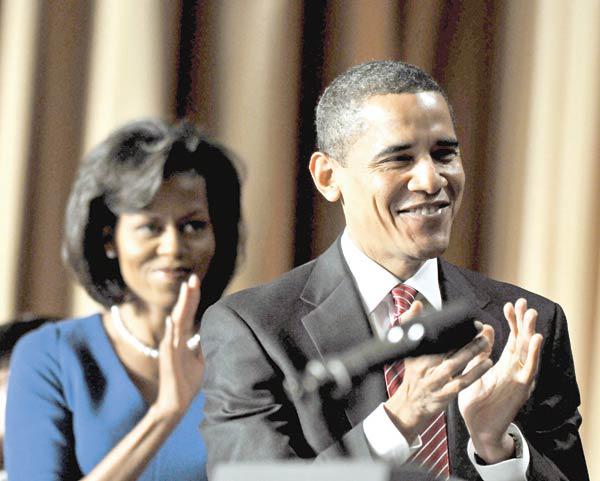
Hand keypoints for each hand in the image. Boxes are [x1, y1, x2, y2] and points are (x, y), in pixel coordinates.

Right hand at [155, 274, 204, 419]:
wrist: (176, 403)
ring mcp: (170, 349)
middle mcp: (175, 340)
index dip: (192, 298)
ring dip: (181, 306)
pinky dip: (170, 330)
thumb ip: (204, 344)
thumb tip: (213, 331)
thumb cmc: (188, 382)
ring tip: (186, 290)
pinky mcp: (168, 360)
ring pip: (176, 323)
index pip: (188, 313)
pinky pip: (169, 343)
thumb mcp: (202, 359)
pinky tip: (171, 319)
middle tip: (193, 277)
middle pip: (182, 313)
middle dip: (188, 295)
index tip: (196, 281)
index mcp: (182, 339)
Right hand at [384, 301, 492, 442]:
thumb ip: (410, 325)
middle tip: (481, 328)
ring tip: (486, 341)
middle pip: (448, 349)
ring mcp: (436, 382)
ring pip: (457, 364)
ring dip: (473, 352)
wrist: (409, 407)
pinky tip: (487, 363)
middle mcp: (427, 368)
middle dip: (466, 338)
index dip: (454, 329)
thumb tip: (417, 304)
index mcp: (419, 355)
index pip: (438, 338)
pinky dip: (475, 372)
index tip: (468, 321)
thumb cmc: (412, 376)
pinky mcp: (445, 395)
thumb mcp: (407, 351)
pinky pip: (462, 382)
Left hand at [458, 298, 542, 462]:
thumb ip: (478, 351)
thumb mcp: (474, 371)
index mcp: (503, 364)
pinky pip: (529, 369)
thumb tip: (482, 329)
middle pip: (522, 341)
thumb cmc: (476, 401)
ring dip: (530, 332)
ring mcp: (519, 379)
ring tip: (531, 315)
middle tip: (523, 303)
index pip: (511, 338)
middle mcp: (514, 369)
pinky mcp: (521, 389)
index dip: (512, 322)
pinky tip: (535, 340)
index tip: (509, 305)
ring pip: (527, 352)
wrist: (479, 427)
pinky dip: (533, 354)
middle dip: (523, 322)